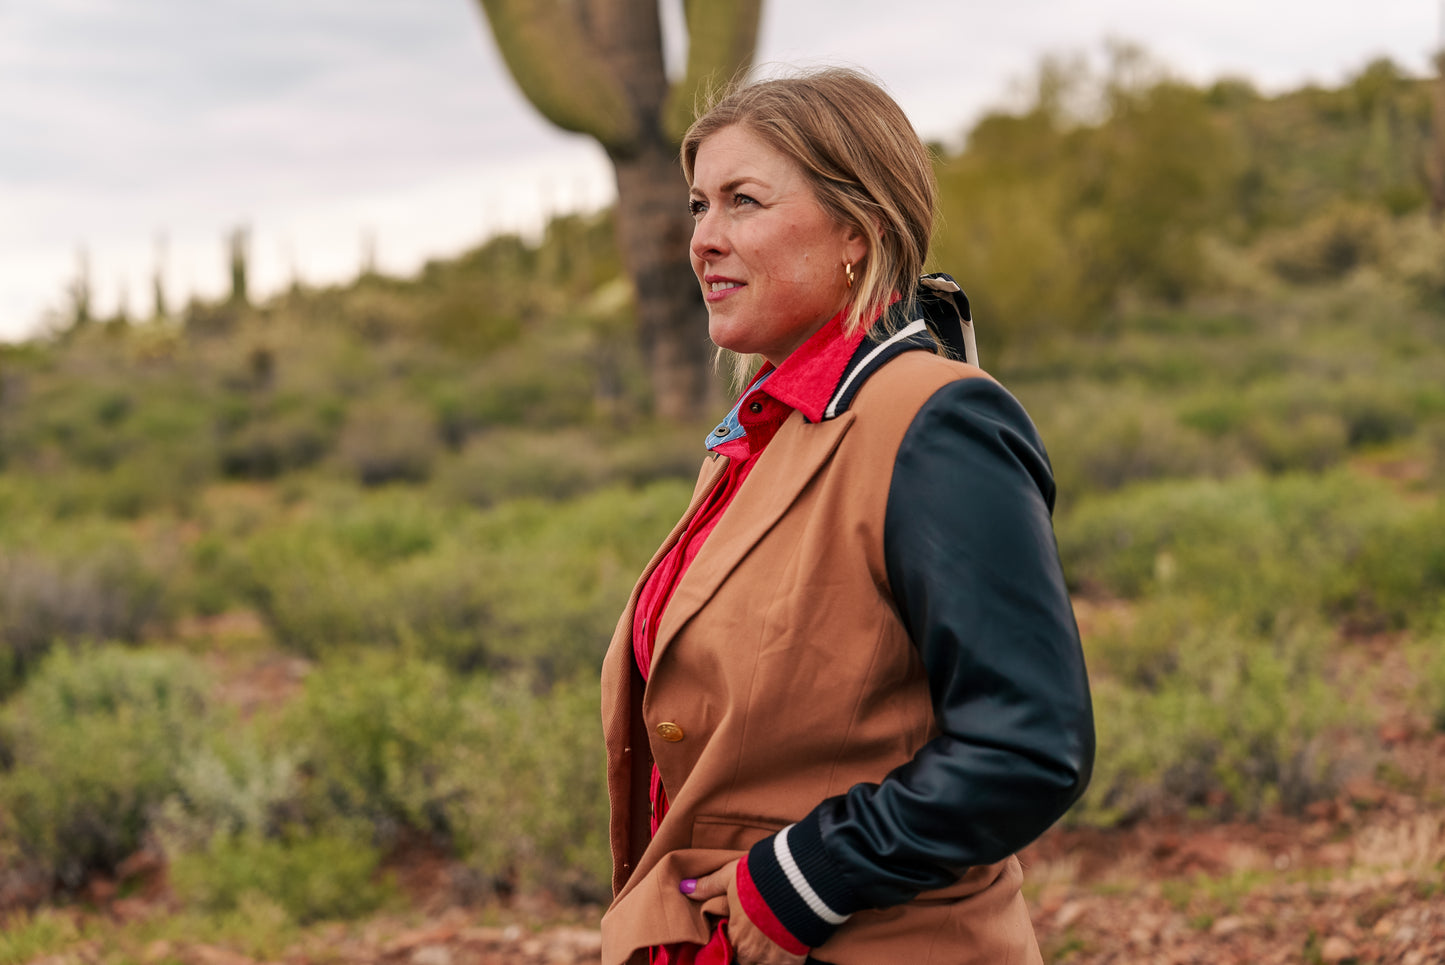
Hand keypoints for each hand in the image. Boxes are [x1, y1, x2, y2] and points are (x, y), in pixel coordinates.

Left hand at [682, 859, 807, 964]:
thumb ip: (708, 885)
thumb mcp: (730, 876)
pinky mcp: (793, 960)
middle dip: (747, 952)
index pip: (726, 949)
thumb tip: (684, 888)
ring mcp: (772, 959)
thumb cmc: (760, 878)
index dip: (731, 943)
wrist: (798, 882)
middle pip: (744, 959)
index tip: (737, 935)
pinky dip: (782, 962)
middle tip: (755, 938)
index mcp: (734, 936)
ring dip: (763, 958)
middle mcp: (750, 953)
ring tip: (769, 944)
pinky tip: (785, 951)